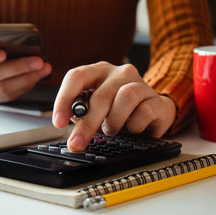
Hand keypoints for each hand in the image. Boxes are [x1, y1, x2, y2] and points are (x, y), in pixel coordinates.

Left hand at [52, 61, 175, 150]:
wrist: (153, 113)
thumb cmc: (118, 111)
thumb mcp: (96, 110)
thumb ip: (81, 113)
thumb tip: (71, 127)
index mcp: (98, 71)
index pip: (76, 76)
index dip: (64, 99)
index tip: (59, 122)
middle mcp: (119, 73)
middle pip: (100, 95)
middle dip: (87, 124)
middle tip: (78, 143)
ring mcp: (140, 84)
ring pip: (125, 97)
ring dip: (114, 121)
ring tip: (112, 130)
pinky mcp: (156, 99)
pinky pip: (144, 112)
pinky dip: (134, 126)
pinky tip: (133, 129)